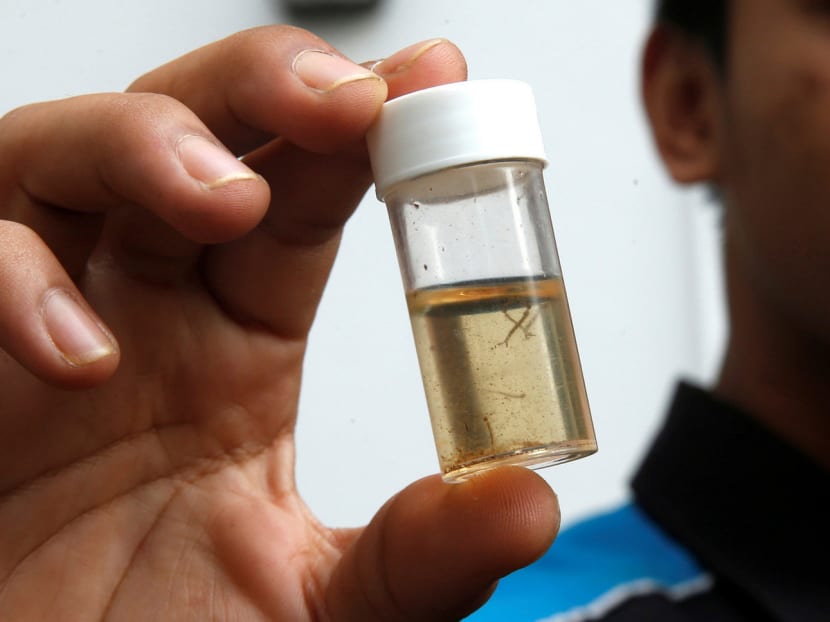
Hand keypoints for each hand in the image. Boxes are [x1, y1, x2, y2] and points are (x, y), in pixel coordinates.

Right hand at [0, 27, 558, 620]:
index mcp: (237, 348)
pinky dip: (12, 280)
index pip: (301, 195)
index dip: (359, 129)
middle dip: (261, 91)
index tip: (429, 79)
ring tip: (220, 199)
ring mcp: (44, 325)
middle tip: (342, 103)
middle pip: (191, 133)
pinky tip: (81, 353)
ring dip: (143, 145)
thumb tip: (529, 505)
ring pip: (67, 158)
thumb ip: (419, 555)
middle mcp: (145, 315)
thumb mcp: (322, 604)